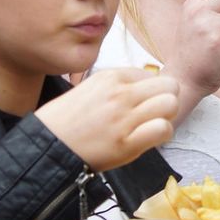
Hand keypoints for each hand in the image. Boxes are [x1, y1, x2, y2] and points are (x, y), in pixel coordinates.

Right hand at [35, 68, 178, 171]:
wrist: (48, 144)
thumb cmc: (66, 119)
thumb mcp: (90, 87)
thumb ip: (117, 85)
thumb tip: (145, 85)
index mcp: (110, 77)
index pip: (151, 74)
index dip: (151, 90)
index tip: (141, 102)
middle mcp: (120, 94)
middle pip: (170, 86)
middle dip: (166, 100)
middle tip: (154, 113)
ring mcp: (124, 118)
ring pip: (171, 104)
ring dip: (166, 117)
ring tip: (151, 126)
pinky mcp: (126, 143)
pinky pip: (163, 129)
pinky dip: (161, 134)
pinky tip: (148, 139)